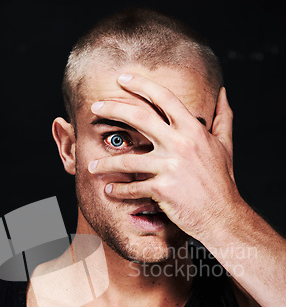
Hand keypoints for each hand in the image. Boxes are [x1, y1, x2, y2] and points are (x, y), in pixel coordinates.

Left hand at [88, 73, 240, 240]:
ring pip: (128, 159)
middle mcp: (180, 144)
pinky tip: (110, 190)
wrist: (223, 215)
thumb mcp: (225, 146)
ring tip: (92, 166)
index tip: (122, 79)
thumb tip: (222, 93)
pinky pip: (134, 188)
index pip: (164, 98)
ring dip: (106, 163)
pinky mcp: (162, 189)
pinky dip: (119, 190)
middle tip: (95, 107)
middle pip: (139, 117)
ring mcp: (170, 167)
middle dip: (113, 108)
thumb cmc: (222, 181)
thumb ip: (223, 117)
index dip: (141, 85)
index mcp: (193, 129)